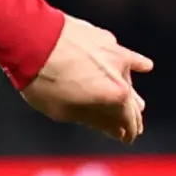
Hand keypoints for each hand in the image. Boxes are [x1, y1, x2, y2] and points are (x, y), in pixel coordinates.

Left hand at [21, 14, 154, 142]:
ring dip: (130, 92)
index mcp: (115, 96)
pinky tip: (144, 67)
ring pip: (129, 78)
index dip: (128, 132)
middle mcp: (122, 74)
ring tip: (135, 102)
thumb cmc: (43, 79)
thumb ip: (93, 120)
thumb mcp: (63, 110)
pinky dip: (131, 64)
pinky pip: (123, 55)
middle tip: (132, 127)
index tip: (126, 139)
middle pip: (132, 101)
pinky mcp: (105, 38)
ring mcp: (115, 53)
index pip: (129, 121)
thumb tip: (114, 128)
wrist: (31, 36)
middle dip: (132, 116)